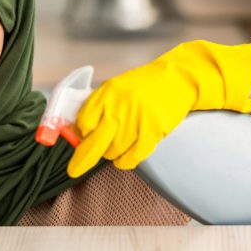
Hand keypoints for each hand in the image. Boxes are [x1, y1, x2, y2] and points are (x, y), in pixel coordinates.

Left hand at [67, 40, 250, 176]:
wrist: (176, 80)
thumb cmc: (143, 86)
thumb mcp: (115, 88)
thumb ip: (97, 106)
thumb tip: (77, 130)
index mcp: (106, 94)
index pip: (83, 122)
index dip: (81, 134)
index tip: (82, 138)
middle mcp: (118, 108)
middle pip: (93, 142)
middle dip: (82, 160)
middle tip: (74, 170)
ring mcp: (135, 122)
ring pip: (112, 152)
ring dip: (110, 154)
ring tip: (117, 145)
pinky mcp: (152, 133)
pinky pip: (131, 158)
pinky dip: (124, 162)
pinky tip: (123, 158)